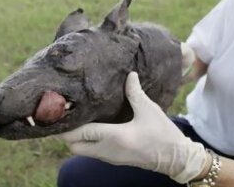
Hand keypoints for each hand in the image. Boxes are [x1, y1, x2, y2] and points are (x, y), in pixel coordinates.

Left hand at [59, 72, 207, 183]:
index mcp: (114, 137)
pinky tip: (93, 127)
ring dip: (76, 137)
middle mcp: (107, 150)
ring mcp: (109, 157)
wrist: (174, 158)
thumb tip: (129, 74)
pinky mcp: (113, 159)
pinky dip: (87, 142)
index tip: (59, 111)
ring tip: (78, 118)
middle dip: (67, 132)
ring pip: (81, 151)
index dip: (66, 124)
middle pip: (73, 146)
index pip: (80, 133)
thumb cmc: (162, 134)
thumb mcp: (149, 110)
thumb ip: (135, 92)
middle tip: (69, 114)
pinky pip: (92, 152)